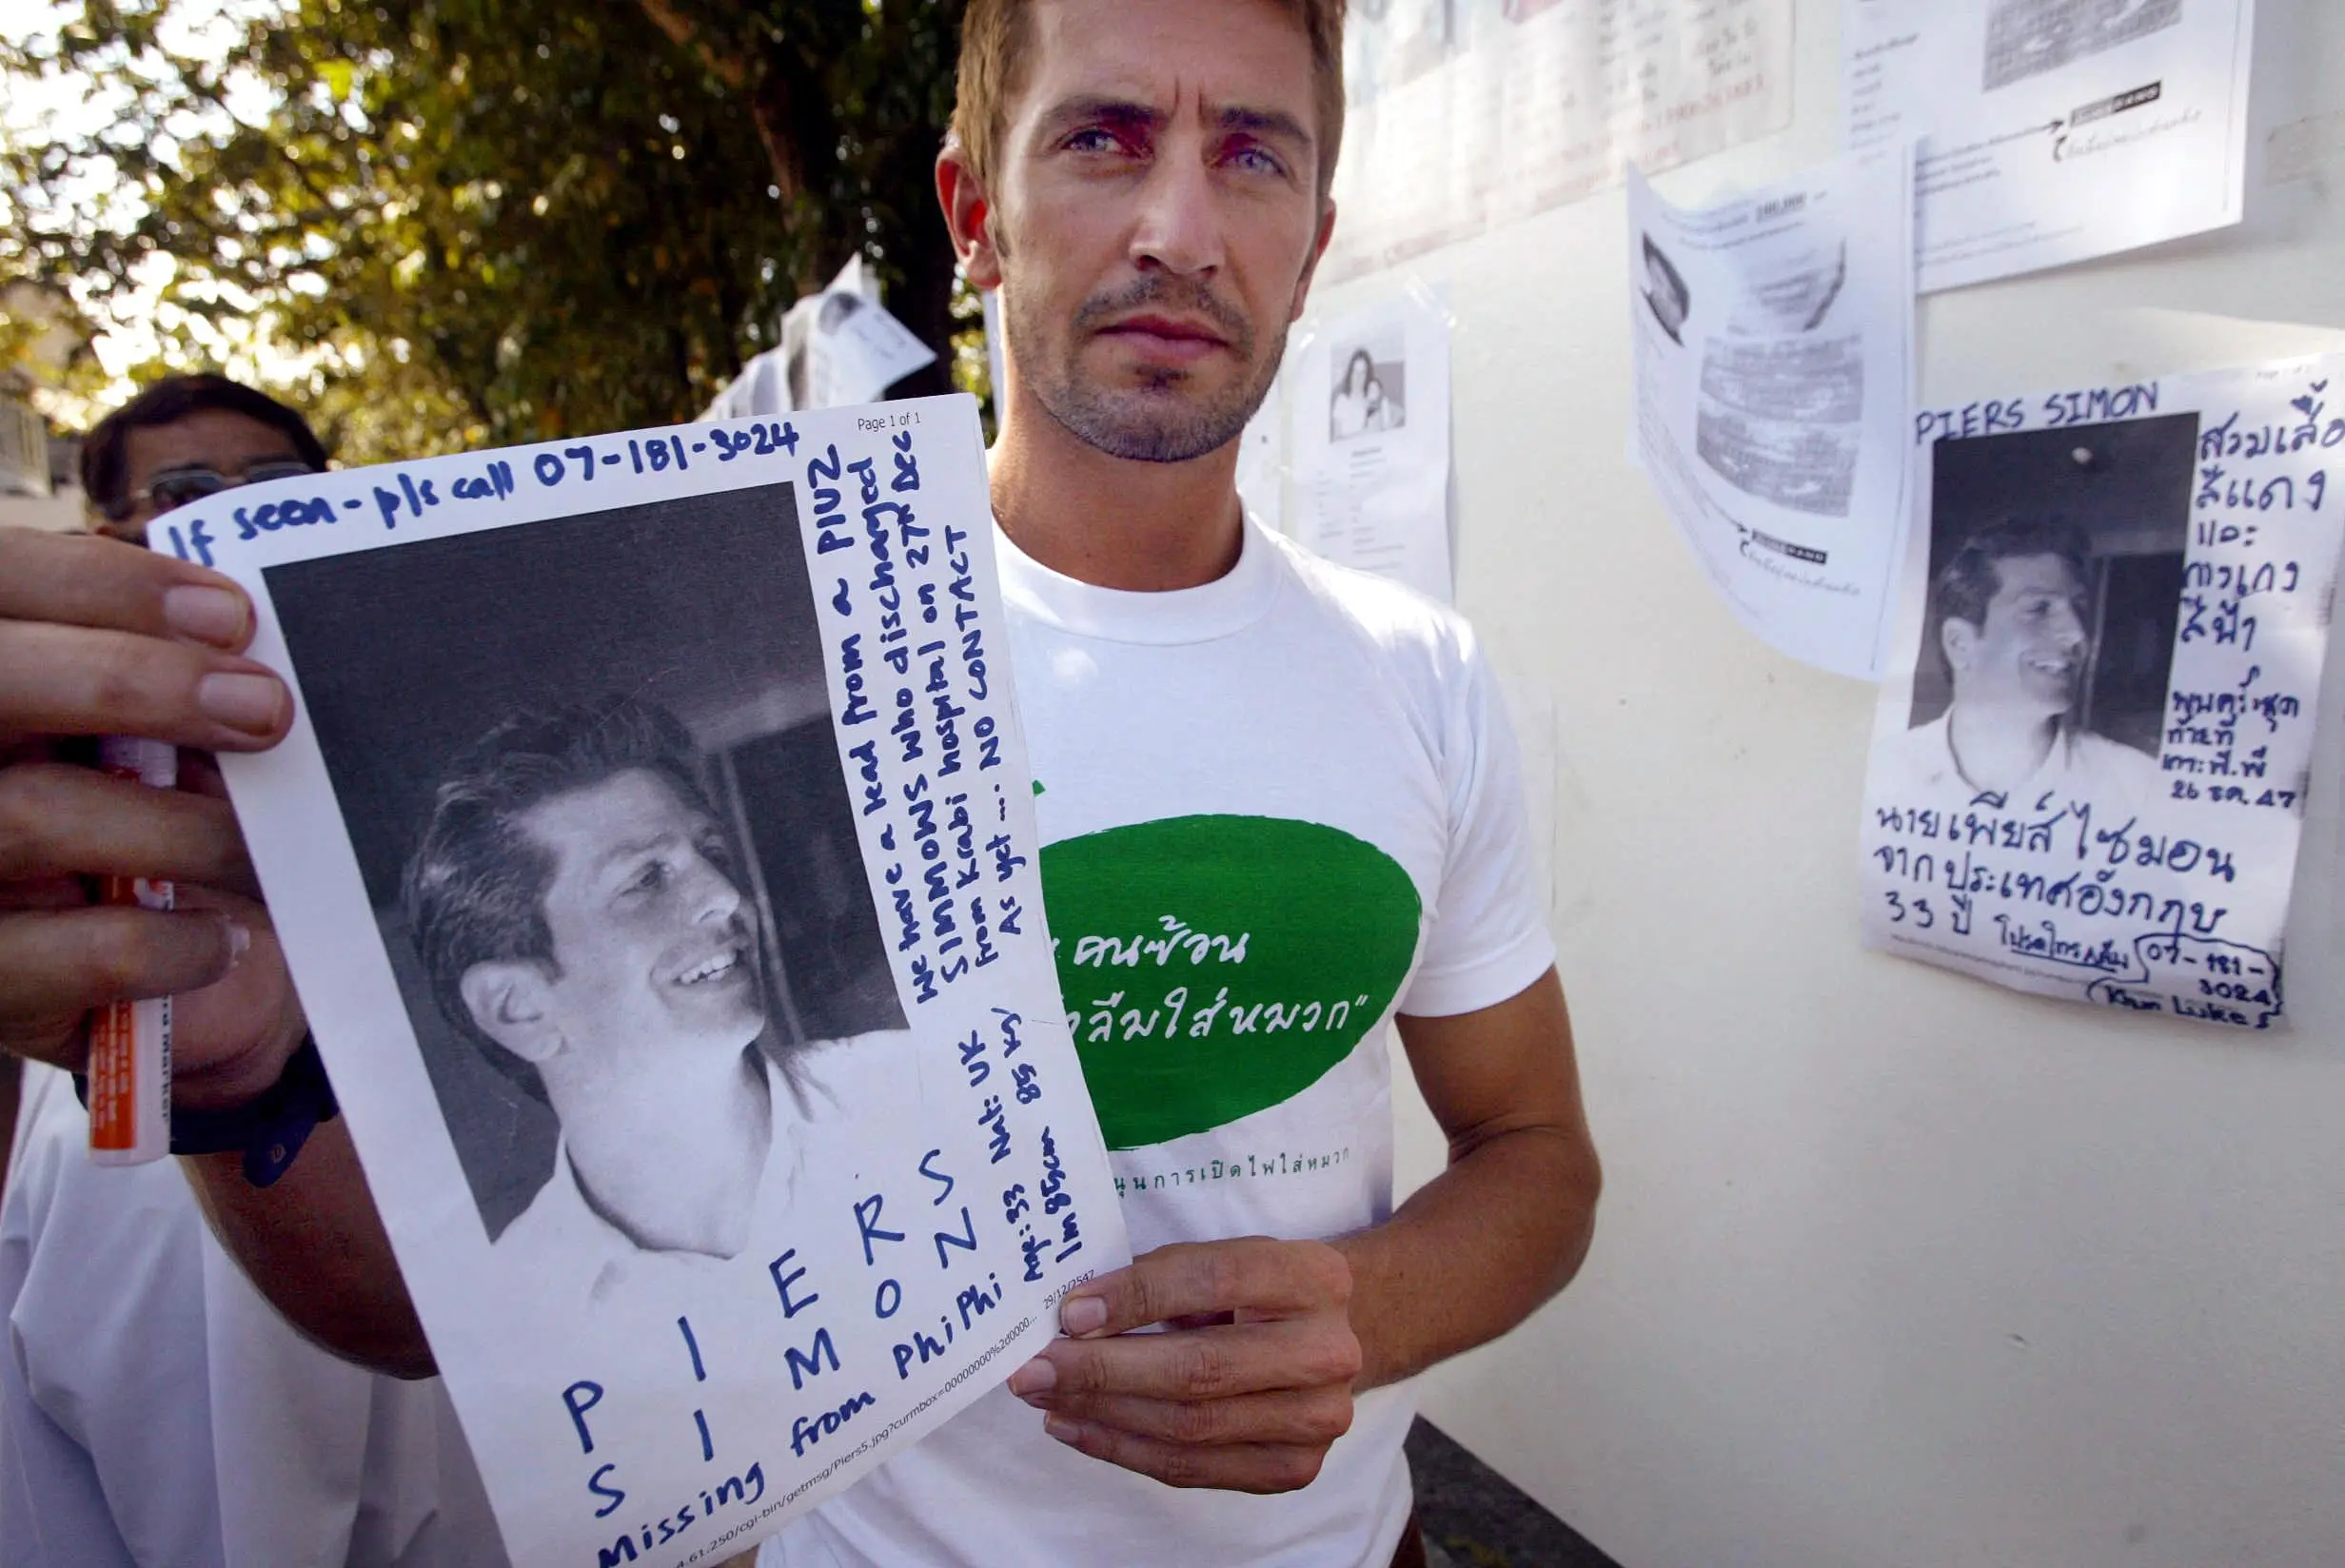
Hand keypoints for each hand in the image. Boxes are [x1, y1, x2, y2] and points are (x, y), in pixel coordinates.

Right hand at [0, 528, 305, 1104]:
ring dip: (186, 828)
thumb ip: (156, 676)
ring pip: (32, 814)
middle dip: (136, 682)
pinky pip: (79, 950)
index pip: (2, 581)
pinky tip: (220, 937)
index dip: (106, 585)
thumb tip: (242, 646)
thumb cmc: (140, 814)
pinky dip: (170, 941)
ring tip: (263, 851)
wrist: (137, 969)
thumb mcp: (138, 733)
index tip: (232, 616)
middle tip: (264, 710)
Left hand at [1005, 1236, 1362, 1492]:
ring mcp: (1317, 1419)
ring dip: (1103, 1415)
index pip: (1212, 1281)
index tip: (1070, 1313)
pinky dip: (1125, 1449)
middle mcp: (1326, 1351)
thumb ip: (1164, 1276)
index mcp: (1311, 1277)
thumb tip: (1074, 1314)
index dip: (1136, 1298)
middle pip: (1198, 1369)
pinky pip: (1193, 1469)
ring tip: (1046, 1397)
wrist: (1338, 1340)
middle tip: (1035, 1368)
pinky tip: (1080, 1427)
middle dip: (1102, 1371)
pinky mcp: (1294, 1468)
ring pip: (1189, 1428)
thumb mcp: (1229, 1259)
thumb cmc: (1261, 1293)